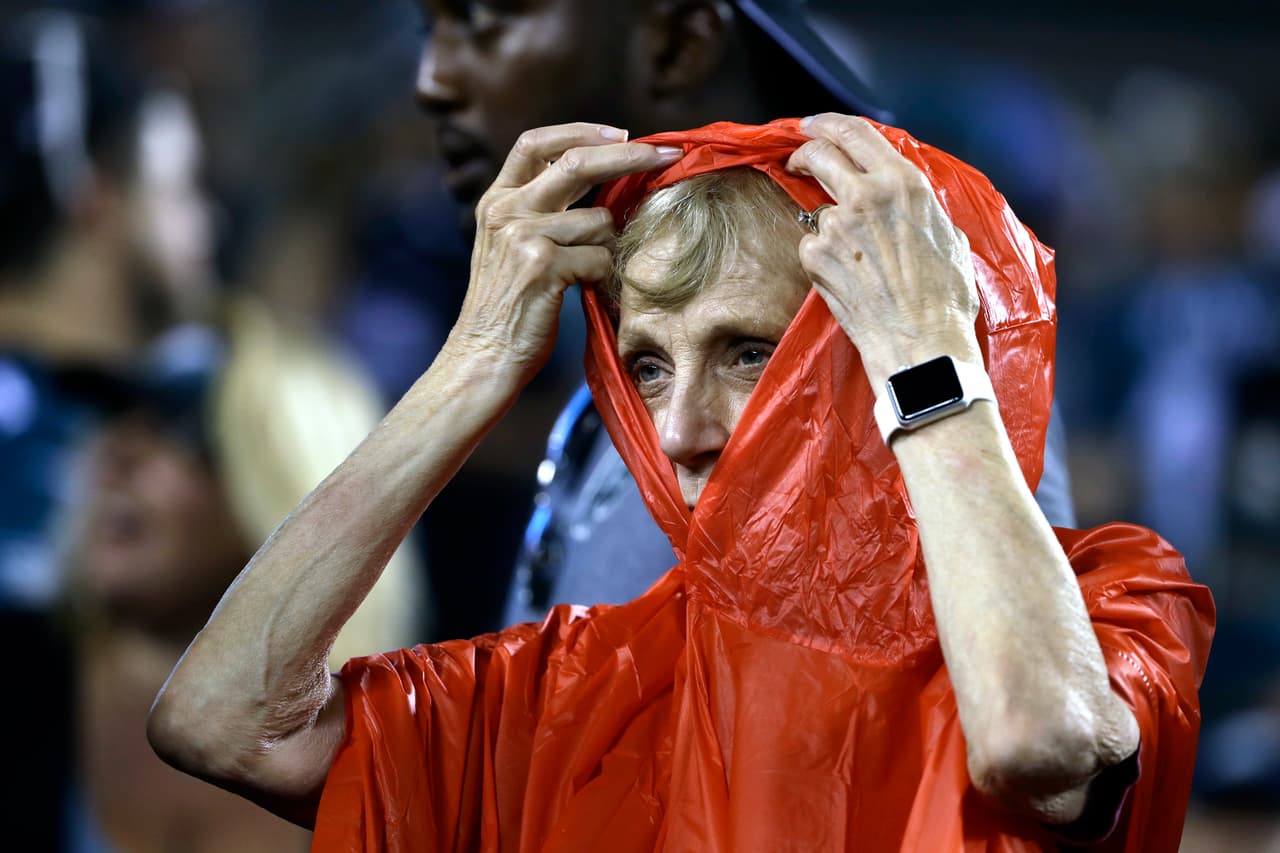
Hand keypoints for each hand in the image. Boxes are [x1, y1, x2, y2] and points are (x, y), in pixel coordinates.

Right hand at [443, 123, 680, 389]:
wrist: (483, 356)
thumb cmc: (510, 308)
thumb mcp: (512, 247)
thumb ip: (542, 211)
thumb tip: (604, 182)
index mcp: (496, 200)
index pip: (536, 143)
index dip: (581, 131)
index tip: (620, 132)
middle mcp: (505, 210)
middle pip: (577, 162)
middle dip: (629, 155)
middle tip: (667, 154)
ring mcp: (522, 235)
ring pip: (599, 220)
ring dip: (610, 246)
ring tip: (592, 273)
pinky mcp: (542, 265)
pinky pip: (600, 256)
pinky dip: (605, 275)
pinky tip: (589, 290)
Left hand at [786, 113, 981, 388]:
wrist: (921, 343)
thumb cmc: (944, 297)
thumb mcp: (948, 235)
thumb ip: (918, 207)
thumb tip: (904, 200)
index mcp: (904, 183)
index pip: (855, 132)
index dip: (827, 124)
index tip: (813, 126)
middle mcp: (867, 195)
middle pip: (820, 154)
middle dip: (804, 153)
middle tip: (799, 160)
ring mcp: (837, 225)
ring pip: (819, 211)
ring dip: (829, 227)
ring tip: (857, 261)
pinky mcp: (816, 256)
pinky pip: (812, 248)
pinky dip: (823, 260)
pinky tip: (849, 281)